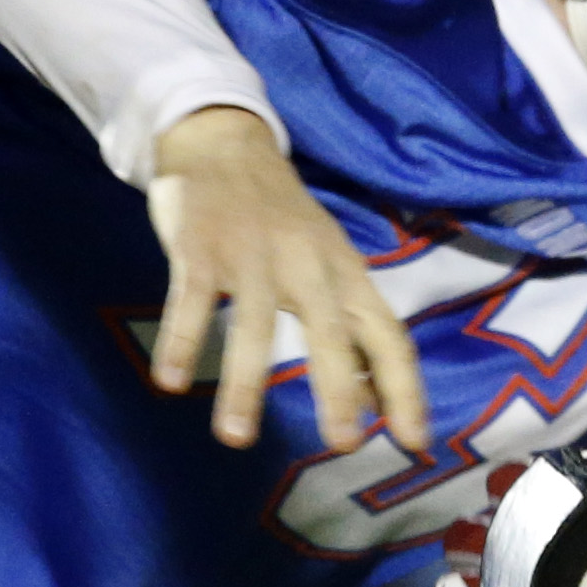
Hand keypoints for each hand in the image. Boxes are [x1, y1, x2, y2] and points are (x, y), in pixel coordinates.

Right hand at [144, 106, 428, 454]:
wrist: (226, 143)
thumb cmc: (282, 220)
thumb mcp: (329, 265)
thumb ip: (350, 328)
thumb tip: (376, 401)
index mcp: (345, 272)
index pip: (388, 334)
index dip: (404, 388)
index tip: (415, 440)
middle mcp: (307, 264)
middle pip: (331, 330)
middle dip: (340, 389)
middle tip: (343, 443)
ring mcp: (252, 255)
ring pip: (254, 324)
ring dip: (245, 383)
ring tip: (235, 438)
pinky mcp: (201, 247)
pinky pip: (192, 300)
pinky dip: (182, 340)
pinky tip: (171, 381)